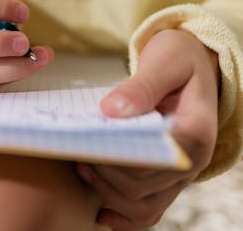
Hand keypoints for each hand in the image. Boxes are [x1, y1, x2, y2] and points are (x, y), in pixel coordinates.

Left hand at [75, 28, 219, 230]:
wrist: (192, 62)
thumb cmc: (179, 57)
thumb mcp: (165, 60)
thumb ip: (141, 85)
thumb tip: (112, 111)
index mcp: (196, 130)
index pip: (155, 158)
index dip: (119, 154)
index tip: (90, 140)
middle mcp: (193, 159)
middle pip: (143, 185)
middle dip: (106, 172)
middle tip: (76, 150)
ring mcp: (181, 172)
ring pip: (143, 204)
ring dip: (109, 193)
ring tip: (81, 167)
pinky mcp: (167, 176)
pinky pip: (148, 207)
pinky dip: (125, 214)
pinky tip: (101, 213)